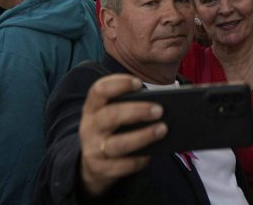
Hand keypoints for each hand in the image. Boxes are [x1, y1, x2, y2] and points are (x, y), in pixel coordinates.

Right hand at [78, 75, 165, 197]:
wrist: (94, 164)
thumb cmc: (114, 130)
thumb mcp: (114, 113)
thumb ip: (131, 105)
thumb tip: (161, 104)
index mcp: (93, 107)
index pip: (99, 90)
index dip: (118, 84)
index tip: (138, 83)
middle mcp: (89, 127)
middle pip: (111, 115)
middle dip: (137, 111)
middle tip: (159, 110)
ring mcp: (93, 149)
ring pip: (117, 143)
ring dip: (143, 136)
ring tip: (162, 129)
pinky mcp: (100, 169)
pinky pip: (122, 166)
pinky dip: (138, 160)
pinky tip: (150, 154)